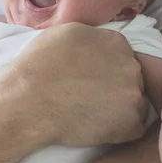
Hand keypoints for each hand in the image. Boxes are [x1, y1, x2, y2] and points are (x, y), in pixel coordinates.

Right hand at [0, 22, 148, 146]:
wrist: (28, 100)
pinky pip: (133, 128)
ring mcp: (133, 95)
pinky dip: (119, 130)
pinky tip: (97, 127)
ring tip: (91, 113)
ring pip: (133, 102)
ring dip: (118, 108)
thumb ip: (92, 36)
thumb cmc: (40, 65)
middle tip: (90, 96)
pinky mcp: (130, 123)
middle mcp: (131, 66)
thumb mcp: (67, 32)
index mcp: (117, 42)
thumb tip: (98, 44)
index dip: (107, 69)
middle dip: (115, 86)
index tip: (92, 79)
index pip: (121, 56)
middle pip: (130, 77)